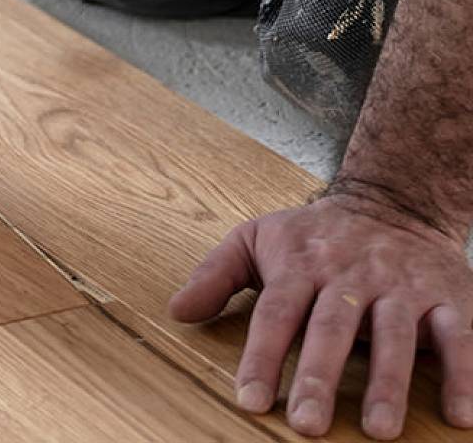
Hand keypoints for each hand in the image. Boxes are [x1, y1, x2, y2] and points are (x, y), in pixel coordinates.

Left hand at [170, 190, 472, 436]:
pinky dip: (464, 375)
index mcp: (301, 264)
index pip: (276, 313)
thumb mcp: (257, 238)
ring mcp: (401, 286)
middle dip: (318, 376)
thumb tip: (176, 312)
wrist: (392, 200)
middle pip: (331, 328)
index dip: (261, 357)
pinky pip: (459, 338)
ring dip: (388, 384)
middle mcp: (350, 276)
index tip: (248, 401)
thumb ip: (216, 274)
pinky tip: (461, 417)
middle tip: (306, 425)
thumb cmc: (315, 234)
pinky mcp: (448, 297)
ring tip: (379, 430)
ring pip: (394, 335)